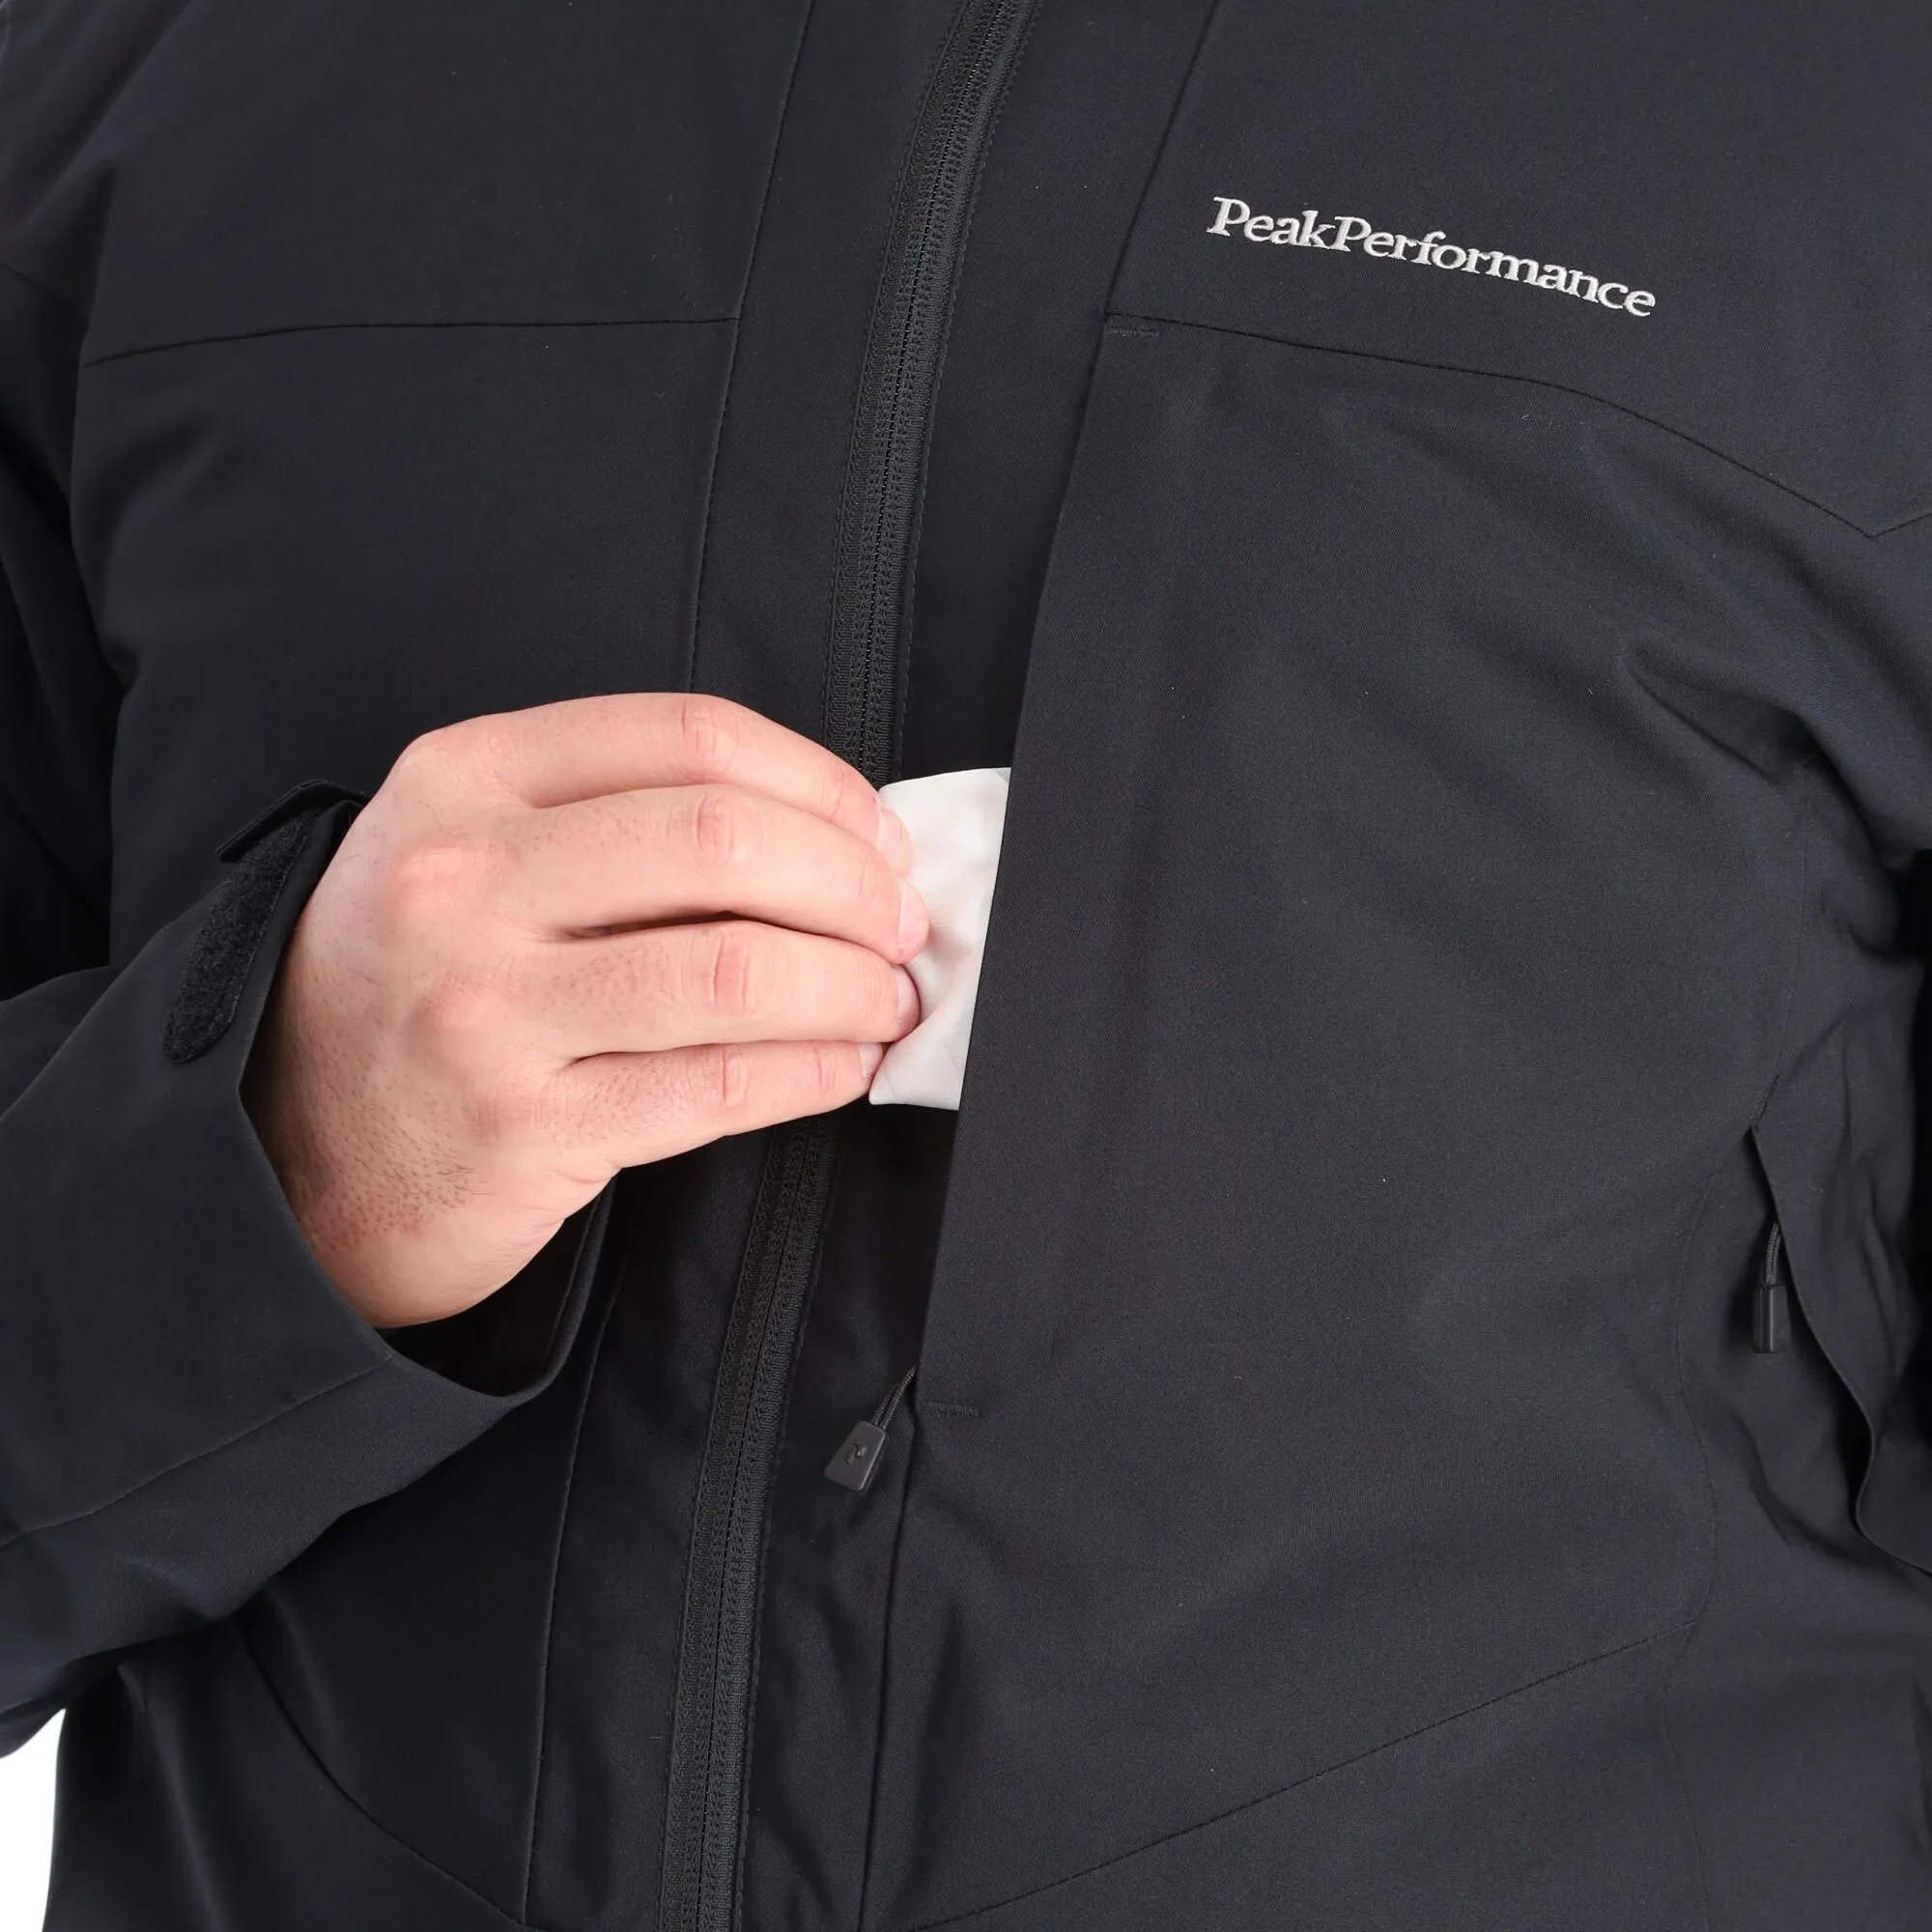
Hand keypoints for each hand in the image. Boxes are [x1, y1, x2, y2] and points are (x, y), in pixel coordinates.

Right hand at [243, 694, 925, 1326]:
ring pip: (737, 968)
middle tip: (900, 922)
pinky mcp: (526, 1129)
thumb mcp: (468, 851)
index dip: (822, 782)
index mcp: (461, 781)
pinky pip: (721, 1085)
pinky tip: (844, 1064)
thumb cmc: (416, 986)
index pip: (690, 739)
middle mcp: (461, 882)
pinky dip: (815, 1070)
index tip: (880, 835)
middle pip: (726, 842)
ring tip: (887, 998)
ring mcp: (487, 1010)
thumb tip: (837, 833)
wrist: (293, 1154)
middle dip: (855, 882)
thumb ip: (617, 816)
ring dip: (852, 984)